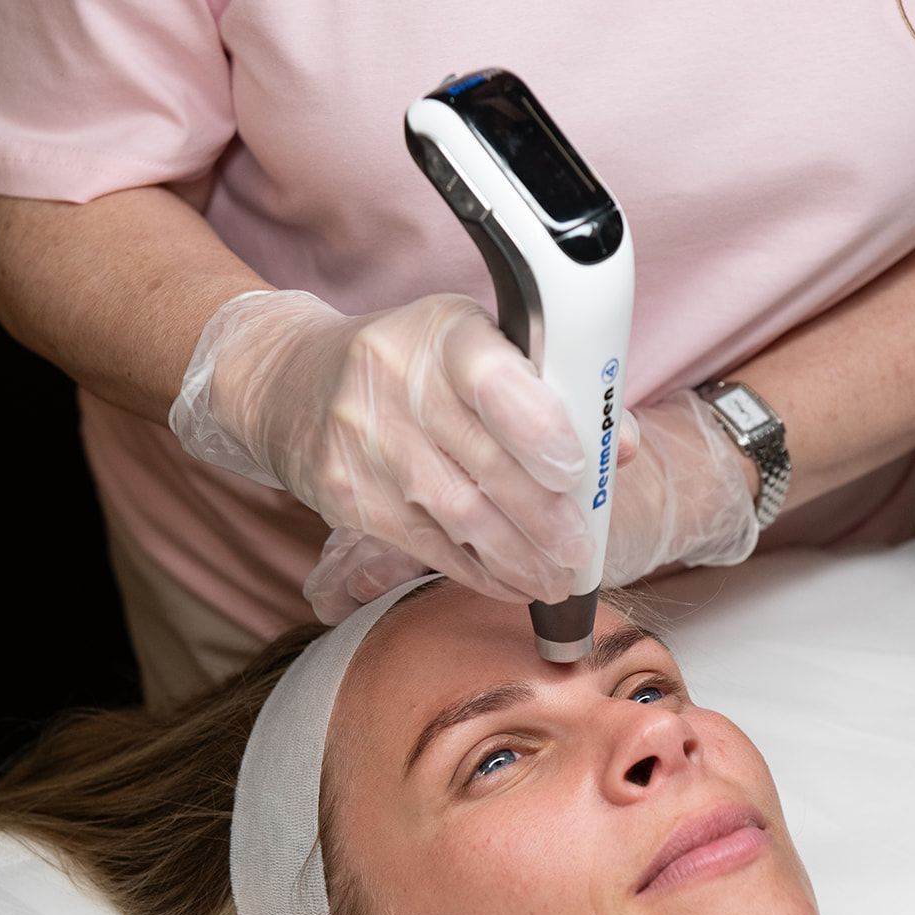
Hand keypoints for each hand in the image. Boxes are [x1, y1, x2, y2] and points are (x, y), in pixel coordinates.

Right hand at [300, 387, 756, 616]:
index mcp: (444, 331)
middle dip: (543, 519)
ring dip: (517, 557)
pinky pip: (425, 543)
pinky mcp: (346, 495)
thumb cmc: (413, 365)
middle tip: (580, 553)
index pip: (492, 378)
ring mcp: (364, 440)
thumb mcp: (475, 347)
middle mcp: (396, 379)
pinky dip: (478, 571)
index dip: (540, 430)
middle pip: (484, 462)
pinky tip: (512, 583)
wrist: (293, 384)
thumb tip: (620, 448)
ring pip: (457, 512)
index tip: (578, 472)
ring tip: (557, 580)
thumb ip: (551, 391)